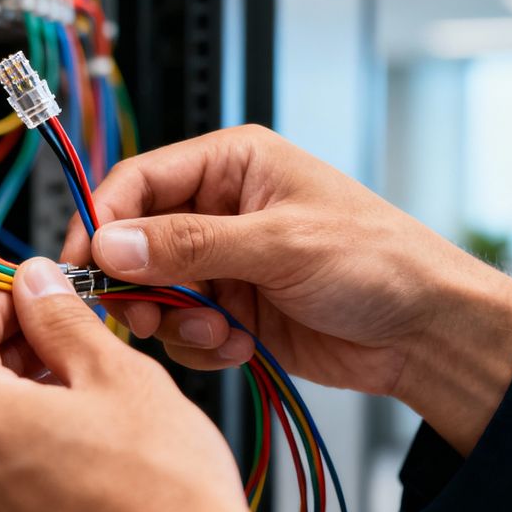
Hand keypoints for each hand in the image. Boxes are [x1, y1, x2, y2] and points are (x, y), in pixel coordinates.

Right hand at [61, 125, 511, 452]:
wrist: (426, 333)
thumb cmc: (378, 263)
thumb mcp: (279, 245)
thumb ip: (188, 245)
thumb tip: (110, 244)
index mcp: (232, 165)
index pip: (139, 183)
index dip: (104, 223)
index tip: (85, 269)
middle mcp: (221, 210)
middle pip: (136, 243)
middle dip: (138, 285)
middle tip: (144, 318)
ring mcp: (226, 263)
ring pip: (156, 293)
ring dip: (176, 322)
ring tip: (220, 333)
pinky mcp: (234, 309)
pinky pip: (184, 329)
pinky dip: (203, 346)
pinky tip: (241, 346)